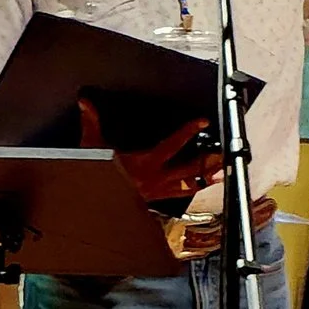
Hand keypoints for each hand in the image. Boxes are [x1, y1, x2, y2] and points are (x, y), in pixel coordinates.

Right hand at [80, 94, 222, 201]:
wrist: (91, 206)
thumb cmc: (93, 177)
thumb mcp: (91, 147)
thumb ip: (91, 123)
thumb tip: (85, 102)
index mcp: (145, 163)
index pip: (173, 145)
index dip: (188, 132)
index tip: (203, 121)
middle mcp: (155, 178)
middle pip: (188, 170)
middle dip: (206, 161)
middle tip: (223, 153)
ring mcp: (157, 191)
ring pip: (188, 185)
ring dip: (204, 178)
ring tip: (220, 171)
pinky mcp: (155, 200)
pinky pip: (179, 195)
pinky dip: (192, 190)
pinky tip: (202, 186)